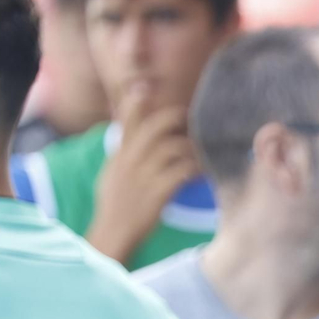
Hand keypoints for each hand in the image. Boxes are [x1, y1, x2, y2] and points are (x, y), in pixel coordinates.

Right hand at [86, 87, 199, 263]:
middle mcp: (130, 160)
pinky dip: (195, 169)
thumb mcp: (113, 171)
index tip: (146, 86)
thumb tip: (129, 133)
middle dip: (175, 118)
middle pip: (155, 128)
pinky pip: (181, 172)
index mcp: (120, 153)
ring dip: (191, 147)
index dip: (136, 101)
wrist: (113, 232)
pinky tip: (204, 172)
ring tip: (203, 151)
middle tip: (192, 118)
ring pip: (172, 148)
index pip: (126, 120)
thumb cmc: (116, 203)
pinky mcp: (157, 193)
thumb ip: (123, 151)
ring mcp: (143, 176)